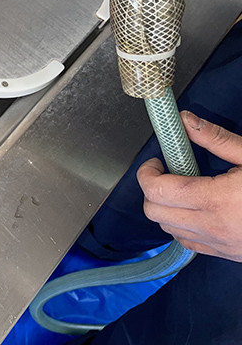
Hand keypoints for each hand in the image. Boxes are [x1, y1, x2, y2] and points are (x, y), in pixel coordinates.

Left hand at [137, 111, 241, 261]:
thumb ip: (217, 139)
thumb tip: (186, 121)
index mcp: (218, 200)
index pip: (158, 190)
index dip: (147, 173)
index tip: (157, 160)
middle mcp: (214, 227)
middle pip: (154, 212)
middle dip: (153, 189)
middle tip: (168, 171)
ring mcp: (220, 245)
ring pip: (168, 230)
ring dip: (166, 208)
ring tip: (184, 188)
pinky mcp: (228, 254)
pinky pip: (188, 243)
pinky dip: (182, 225)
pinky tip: (197, 208)